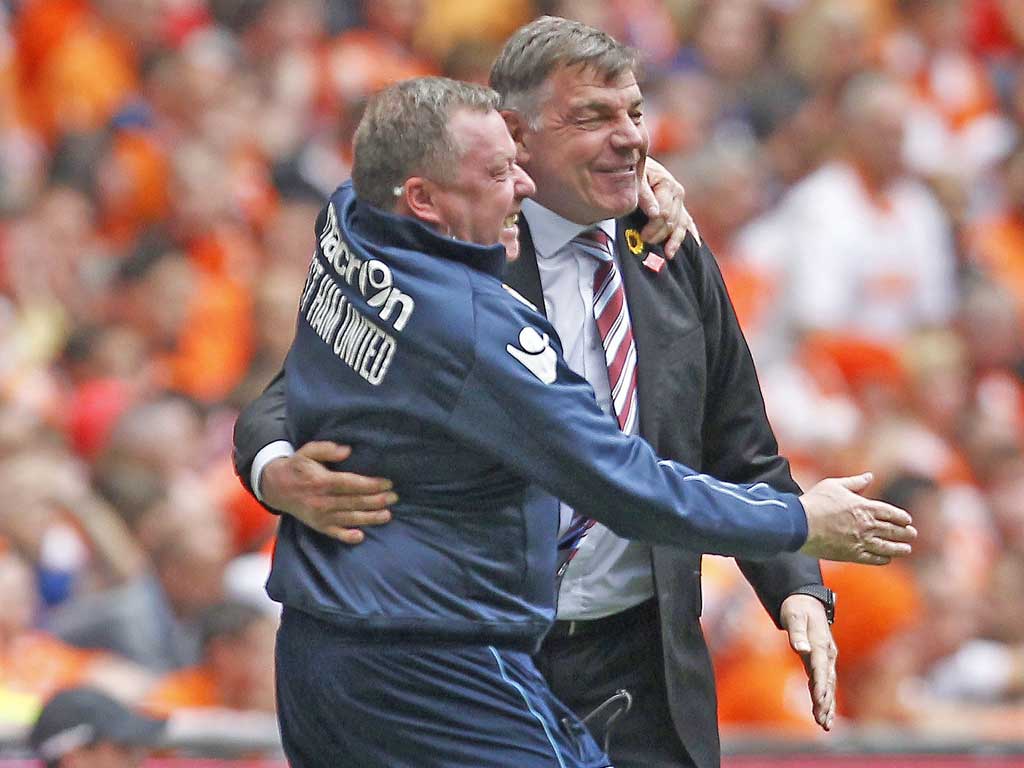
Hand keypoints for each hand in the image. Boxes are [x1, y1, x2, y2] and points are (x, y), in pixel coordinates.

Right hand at [261, 442, 395, 543]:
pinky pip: (334, 534)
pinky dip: (347, 536)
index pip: (351, 484)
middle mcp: (321, 500)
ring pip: (349, 518)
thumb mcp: (307, 451)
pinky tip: (361, 536)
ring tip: (387, 515)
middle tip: (394, 497)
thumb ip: (326, 449)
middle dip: (376, 500)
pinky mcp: (318, 526)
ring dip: (370, 518)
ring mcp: (320, 516)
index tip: (388, 483)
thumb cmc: (297, 467)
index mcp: (321, 481)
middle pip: (354, 501)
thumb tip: (347, 450)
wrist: (275, 487)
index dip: (371, 484)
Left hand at [637, 157, 700, 258]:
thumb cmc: (634, 171)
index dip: (653, 226)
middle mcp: (677, 193)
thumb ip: (644, 195)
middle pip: (672, 220)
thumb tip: (655, 213)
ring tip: (666, 253)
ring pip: (680, 225)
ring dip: (673, 240)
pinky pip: (687, 224)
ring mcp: (680, 202)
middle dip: (659, 233)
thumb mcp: (636, 179)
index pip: (665, 212)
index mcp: (668, 184)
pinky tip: (694, 247)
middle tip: (645, 241)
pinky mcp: (679, 208)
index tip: (642, 235)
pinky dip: (689, 236)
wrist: (636, 164)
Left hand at [781, 594, 836, 730]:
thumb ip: (796, 633)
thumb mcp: (793, 616)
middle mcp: (827, 654)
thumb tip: (800, 649)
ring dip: (827, 705)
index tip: (818, 700)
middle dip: (825, 702)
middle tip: (822, 721)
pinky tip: (822, 714)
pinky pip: (823, 683)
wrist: (806, 601)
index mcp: (820, 643)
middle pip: (827, 682)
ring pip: (828, 686)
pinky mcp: (821, 663)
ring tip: (824, 725)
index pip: (820, 667)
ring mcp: (826, 659)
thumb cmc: (797, 608)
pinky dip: (824, 698)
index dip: (819, 685)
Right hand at [798, 472, 915, 563]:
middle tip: (912, 535)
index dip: (902, 517)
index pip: (891, 513)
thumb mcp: (834, 485)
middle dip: (905, 533)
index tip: (907, 520)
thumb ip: (855, 483)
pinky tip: (887, 559)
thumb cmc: (815, 502)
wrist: (800, 524)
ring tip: (907, 549)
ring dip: (900, 548)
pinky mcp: (852, 555)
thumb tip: (869, 477)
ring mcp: (861, 541)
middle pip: (893, 530)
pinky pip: (874, 559)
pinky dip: (883, 559)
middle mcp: (867, 525)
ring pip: (888, 547)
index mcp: (864, 506)